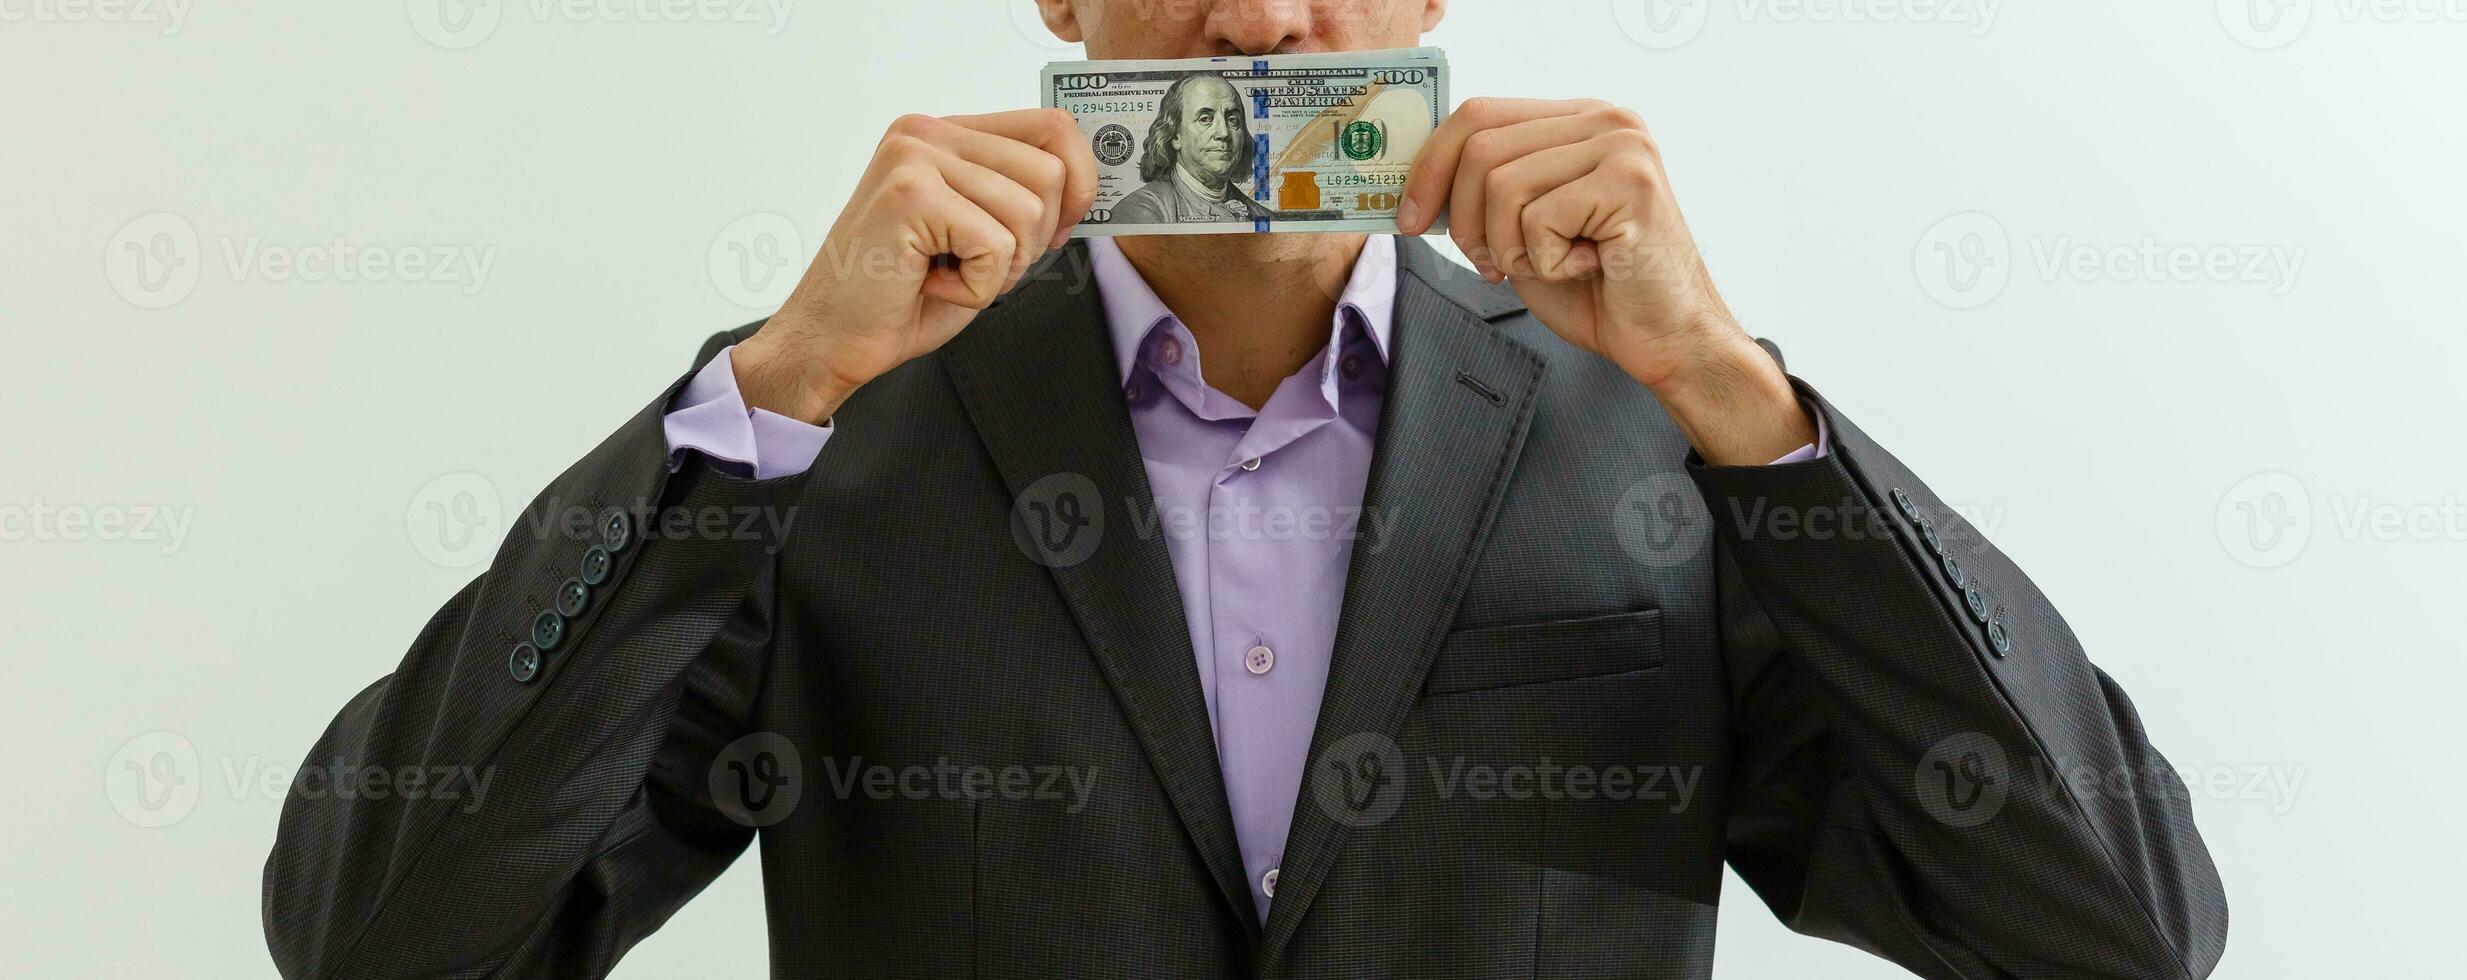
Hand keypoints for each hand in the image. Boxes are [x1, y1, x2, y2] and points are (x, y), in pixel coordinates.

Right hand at [733, 110, 1097, 423]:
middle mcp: (926, 131)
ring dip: (1000, 267)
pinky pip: (996, 246)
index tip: (1056, 231)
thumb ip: (1020, 196)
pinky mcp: (910, 194)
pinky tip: (930, 286)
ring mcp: (914, 157)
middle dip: (1032, 240)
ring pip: (1029, 211)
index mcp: (945, 133)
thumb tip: (1088, 185)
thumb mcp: (977, 233)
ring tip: (946, 274)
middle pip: (1050, 172)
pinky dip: (976, 288)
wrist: (830, 341)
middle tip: (974, 265)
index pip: (1052, 126)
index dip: (1079, 183)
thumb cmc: (901, 296)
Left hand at [1398, 98, 1813, 463]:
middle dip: (1463, 219)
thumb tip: (1417, 184)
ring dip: (1508, 245)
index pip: (1478, 113)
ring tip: (1551, 264)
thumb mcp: (1523, 232)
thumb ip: (1484, 195)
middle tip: (1493, 263)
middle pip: (1480, 147)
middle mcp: (1603, 119)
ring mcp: (1622, 145)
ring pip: (1502, 185)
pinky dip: (1546, 262)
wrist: (1668, 340)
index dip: (1430, 165)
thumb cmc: (1598, 290)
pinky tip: (1586, 267)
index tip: (1407, 217)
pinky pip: (1539, 219)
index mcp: (1576, 120)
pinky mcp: (1632, 183)